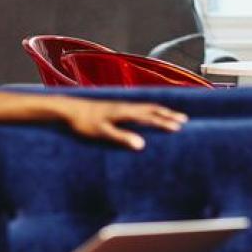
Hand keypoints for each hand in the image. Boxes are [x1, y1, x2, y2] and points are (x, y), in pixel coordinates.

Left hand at [62, 98, 187, 149]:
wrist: (68, 110)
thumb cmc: (83, 123)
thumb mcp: (102, 133)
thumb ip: (122, 138)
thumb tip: (142, 145)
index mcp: (125, 112)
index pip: (150, 117)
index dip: (165, 122)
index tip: (180, 127)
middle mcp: (125, 107)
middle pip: (152, 109)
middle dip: (168, 114)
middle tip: (183, 119)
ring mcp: (120, 106)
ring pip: (146, 107)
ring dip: (160, 111)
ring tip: (170, 114)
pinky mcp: (114, 108)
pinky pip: (138, 108)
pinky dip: (149, 110)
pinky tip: (146, 114)